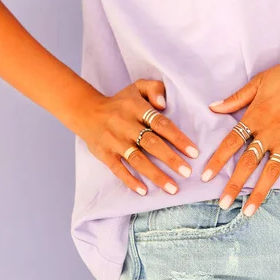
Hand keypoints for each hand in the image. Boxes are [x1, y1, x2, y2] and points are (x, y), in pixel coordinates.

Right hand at [79, 79, 199, 195]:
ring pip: (137, 159)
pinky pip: (118, 169)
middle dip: (170, 159)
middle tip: (187, 172)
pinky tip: (144, 191)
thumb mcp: (137, 88)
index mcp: (135, 108)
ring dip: (155, 175)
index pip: (160, 123)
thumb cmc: (120, 103)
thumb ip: (154, 89)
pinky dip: (130, 180)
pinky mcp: (104, 154)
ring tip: (173, 188)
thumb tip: (164, 104)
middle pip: (151, 143)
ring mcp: (114, 141)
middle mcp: (124, 124)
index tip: (193, 153)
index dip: (177, 138)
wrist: (86, 112)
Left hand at [202, 44, 279, 214]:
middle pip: (248, 164)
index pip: (231, 142)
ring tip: (248, 211)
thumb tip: (213, 107)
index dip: (217, 160)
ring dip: (259, 193)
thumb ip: (236, 99)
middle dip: (234, 185)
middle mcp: (270, 133)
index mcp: (256, 117)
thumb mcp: (259, 82)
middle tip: (222, 204)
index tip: (205, 176)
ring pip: (271, 173)